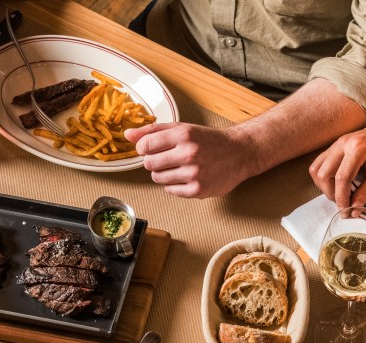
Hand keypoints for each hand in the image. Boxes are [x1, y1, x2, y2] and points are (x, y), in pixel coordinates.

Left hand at [125, 123, 258, 198]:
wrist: (238, 153)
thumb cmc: (208, 140)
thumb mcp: (182, 129)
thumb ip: (153, 131)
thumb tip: (127, 134)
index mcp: (183, 135)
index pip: (145, 145)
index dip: (144, 148)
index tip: (150, 149)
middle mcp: (188, 153)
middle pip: (149, 163)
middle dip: (154, 161)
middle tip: (168, 158)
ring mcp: (193, 174)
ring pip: (158, 178)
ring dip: (163, 173)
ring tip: (178, 167)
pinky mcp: (197, 190)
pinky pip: (170, 190)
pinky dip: (174, 185)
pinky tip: (185, 177)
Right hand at [309, 119, 365, 208]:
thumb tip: (354, 209)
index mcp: (358, 148)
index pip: (341, 178)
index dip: (341, 197)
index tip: (345, 210)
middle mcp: (343, 144)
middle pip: (324, 174)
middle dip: (331, 193)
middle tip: (343, 202)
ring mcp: (336, 143)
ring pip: (316, 169)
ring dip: (324, 185)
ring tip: (339, 193)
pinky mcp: (334, 146)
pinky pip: (319, 163)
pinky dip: (323, 177)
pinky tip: (336, 183)